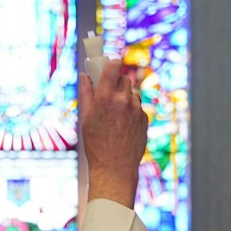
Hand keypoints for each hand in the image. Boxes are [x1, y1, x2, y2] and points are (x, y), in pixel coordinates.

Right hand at [80, 63, 145, 207]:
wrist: (115, 168)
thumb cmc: (96, 144)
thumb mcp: (86, 118)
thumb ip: (86, 93)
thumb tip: (85, 75)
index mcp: (106, 98)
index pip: (114, 66)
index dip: (112, 62)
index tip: (110, 63)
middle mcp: (123, 101)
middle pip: (124, 78)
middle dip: (117, 82)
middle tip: (109, 92)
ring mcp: (136, 110)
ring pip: (132, 94)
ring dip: (124, 98)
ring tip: (115, 115)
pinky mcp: (144, 119)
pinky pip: (137, 108)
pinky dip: (131, 112)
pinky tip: (123, 126)